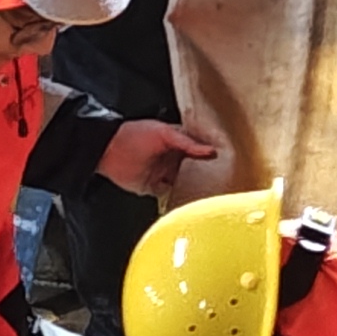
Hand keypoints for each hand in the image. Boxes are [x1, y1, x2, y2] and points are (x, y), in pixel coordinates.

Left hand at [97, 117, 223, 197]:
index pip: (199, 150)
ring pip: (184, 183)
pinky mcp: (153, 188)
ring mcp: (164, 174)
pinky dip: (178, 199)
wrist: (107, 150)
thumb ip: (187, 143)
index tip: (229, 162)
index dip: (211, 155)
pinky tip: (190, 202)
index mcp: (177, 143)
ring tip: (210, 194)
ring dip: (194, 188)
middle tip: (224, 182)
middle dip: (206, 175)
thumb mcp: (163, 133)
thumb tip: (210, 151)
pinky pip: (169, 196)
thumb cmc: (133, 134)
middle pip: (195, 169)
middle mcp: (172, 159)